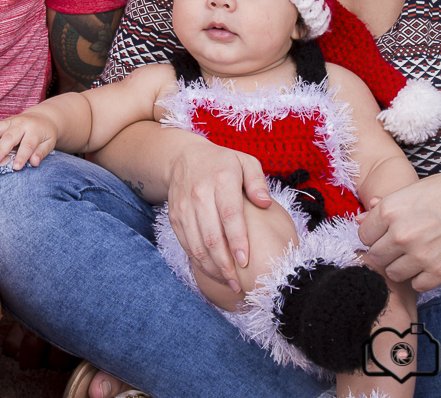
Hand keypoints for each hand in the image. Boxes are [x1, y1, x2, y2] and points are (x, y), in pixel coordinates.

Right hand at [0, 113, 58, 169]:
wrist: (43, 117)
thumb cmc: (45, 134)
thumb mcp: (49, 143)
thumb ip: (42, 152)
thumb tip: (34, 162)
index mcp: (35, 130)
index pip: (27, 144)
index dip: (22, 156)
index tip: (16, 167)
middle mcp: (21, 124)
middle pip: (10, 136)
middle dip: (1, 149)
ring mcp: (10, 122)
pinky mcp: (3, 123)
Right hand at [166, 137, 272, 291]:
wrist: (183, 156)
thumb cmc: (221, 163)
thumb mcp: (244, 162)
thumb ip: (257, 182)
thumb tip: (265, 203)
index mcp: (221, 180)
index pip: (229, 215)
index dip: (237, 240)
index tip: (245, 261)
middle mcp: (200, 194)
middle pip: (211, 236)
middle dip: (224, 264)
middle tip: (238, 283)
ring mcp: (184, 206)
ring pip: (196, 244)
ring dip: (211, 267)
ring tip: (227, 282)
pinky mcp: (175, 216)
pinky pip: (186, 243)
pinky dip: (198, 261)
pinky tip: (212, 271)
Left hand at [357, 165, 440, 291]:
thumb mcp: (412, 191)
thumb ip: (383, 208)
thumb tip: (359, 219)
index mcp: (389, 210)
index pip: (364, 236)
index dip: (376, 235)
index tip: (388, 232)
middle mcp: (400, 234)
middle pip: (376, 257)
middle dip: (386, 252)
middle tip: (404, 244)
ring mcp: (419, 255)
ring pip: (393, 273)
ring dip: (403, 266)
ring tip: (419, 252)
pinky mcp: (439, 271)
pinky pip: (417, 285)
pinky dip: (423, 277)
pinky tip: (432, 262)